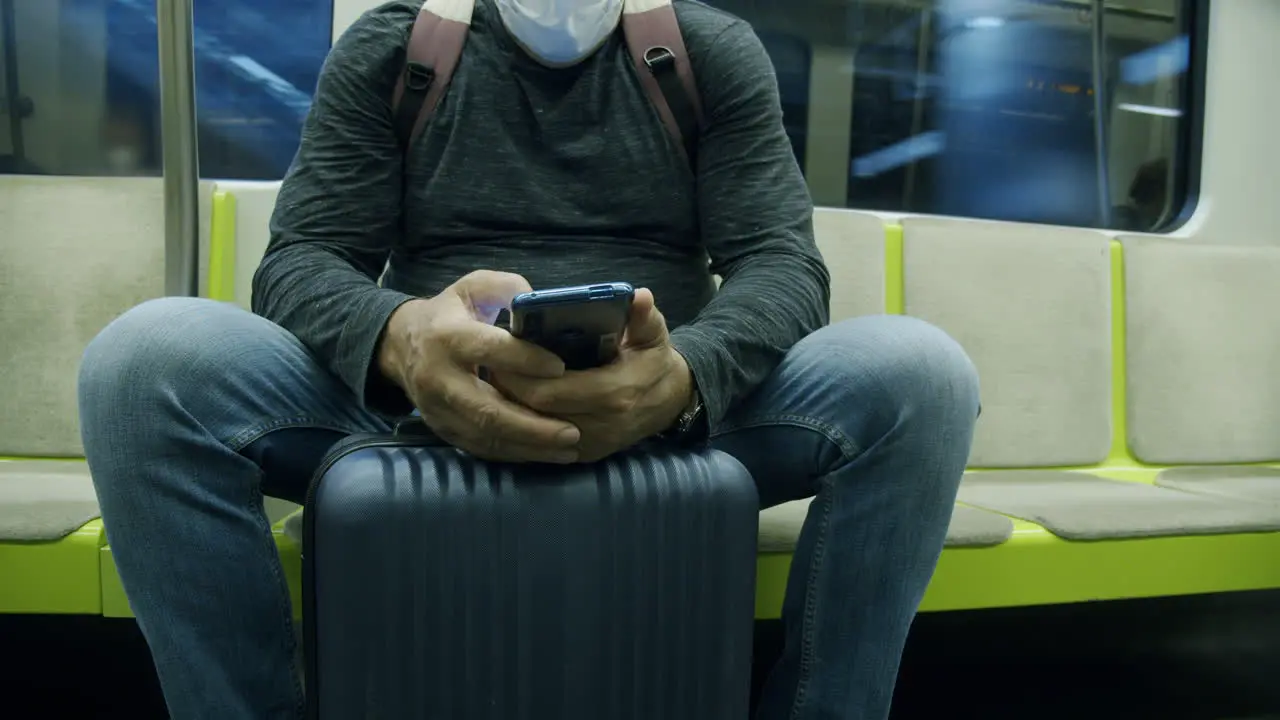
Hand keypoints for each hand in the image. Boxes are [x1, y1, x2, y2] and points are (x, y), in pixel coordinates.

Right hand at [377, 270, 581, 463]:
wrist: (400, 344)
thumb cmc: (449, 313)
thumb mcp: (474, 287)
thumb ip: (508, 289)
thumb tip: (542, 306)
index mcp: (448, 337)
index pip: (490, 350)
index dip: (525, 360)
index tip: (560, 368)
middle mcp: (440, 378)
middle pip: (488, 410)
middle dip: (534, 426)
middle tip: (573, 432)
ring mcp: (438, 409)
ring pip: (486, 437)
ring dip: (529, 447)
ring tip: (569, 449)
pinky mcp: (442, 429)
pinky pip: (480, 448)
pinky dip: (514, 454)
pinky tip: (544, 453)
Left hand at [492, 288, 693, 462]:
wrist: (669, 401)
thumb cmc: (653, 361)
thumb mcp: (654, 334)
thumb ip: (644, 317)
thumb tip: (640, 296)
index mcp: (616, 392)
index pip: (553, 390)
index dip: (522, 374)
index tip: (501, 353)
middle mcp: (602, 424)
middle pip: (537, 411)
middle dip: (510, 389)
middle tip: (491, 364)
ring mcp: (592, 443)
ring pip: (535, 430)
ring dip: (513, 407)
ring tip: (497, 379)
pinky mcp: (584, 454)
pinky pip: (543, 443)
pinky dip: (525, 423)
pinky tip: (512, 402)